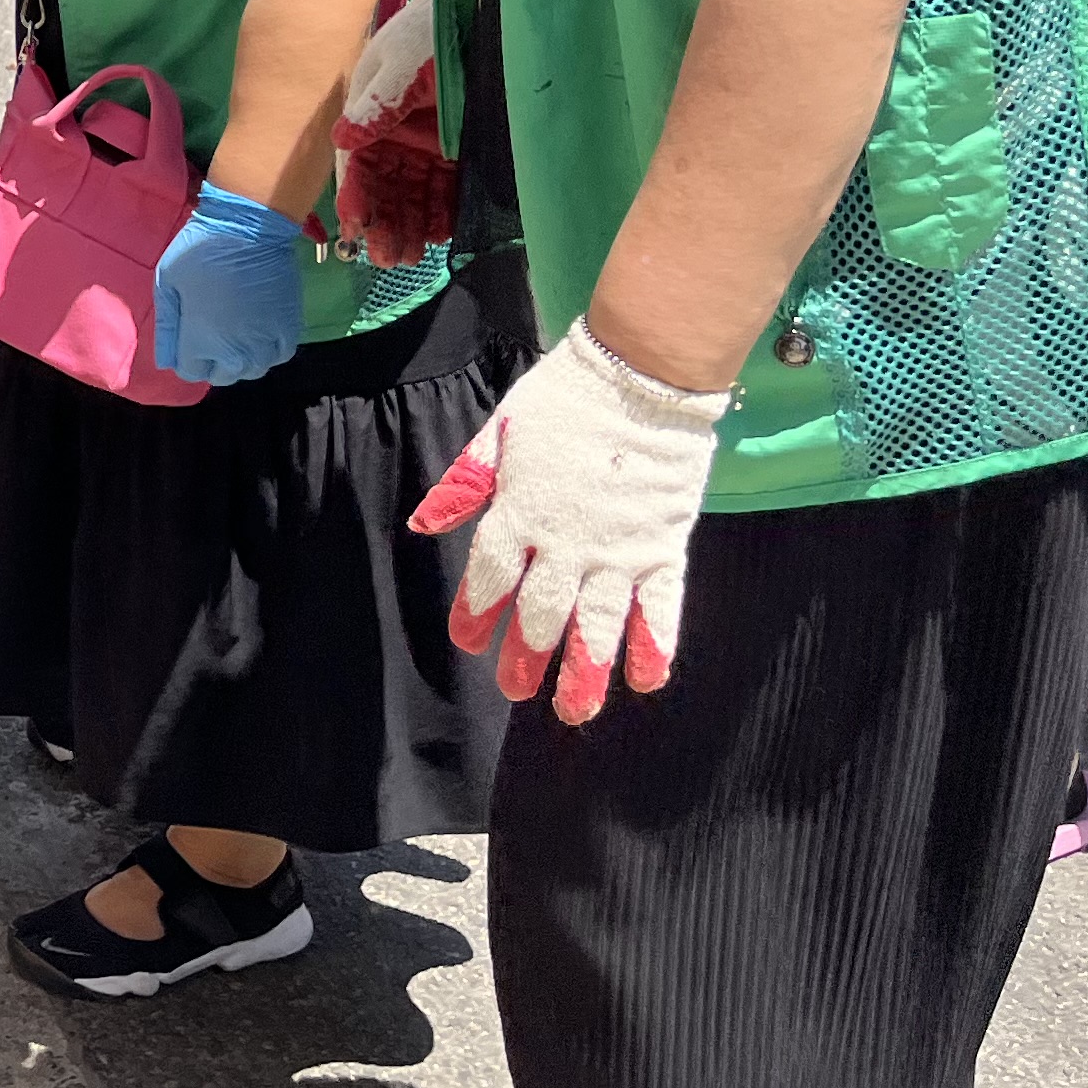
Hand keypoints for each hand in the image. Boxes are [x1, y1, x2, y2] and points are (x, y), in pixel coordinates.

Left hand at [152, 184, 306, 385]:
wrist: (250, 227)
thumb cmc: (200, 250)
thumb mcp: (167, 283)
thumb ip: (167, 326)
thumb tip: (166, 361)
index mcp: (202, 341)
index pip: (191, 372)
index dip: (186, 357)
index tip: (188, 338)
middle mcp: (237, 352)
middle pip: (223, 376)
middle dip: (213, 362)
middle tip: (210, 334)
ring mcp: (267, 341)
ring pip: (253, 369)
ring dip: (242, 360)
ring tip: (235, 336)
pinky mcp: (290, 327)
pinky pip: (280, 355)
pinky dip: (269, 351)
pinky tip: (259, 334)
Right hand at [335, 0, 456, 268]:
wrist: (482, 15)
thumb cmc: (433, 33)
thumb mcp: (401, 62)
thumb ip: (377, 102)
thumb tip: (343, 139)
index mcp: (373, 113)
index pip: (358, 164)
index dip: (356, 198)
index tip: (354, 229)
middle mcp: (397, 134)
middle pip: (386, 187)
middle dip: (384, 223)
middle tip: (387, 259)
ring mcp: (429, 143)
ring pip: (414, 193)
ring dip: (409, 225)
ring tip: (411, 258)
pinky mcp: (460, 150)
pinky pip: (448, 188)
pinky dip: (443, 213)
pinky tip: (441, 236)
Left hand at [411, 323, 730, 722]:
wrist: (643, 375)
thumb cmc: (565, 399)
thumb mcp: (501, 430)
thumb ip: (464, 483)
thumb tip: (423, 525)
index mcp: (519, 512)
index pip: (489, 576)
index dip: (476, 612)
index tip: (468, 641)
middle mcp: (565, 541)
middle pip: (539, 612)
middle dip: (525, 655)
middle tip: (515, 688)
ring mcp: (618, 549)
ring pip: (598, 624)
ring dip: (584, 672)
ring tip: (573, 712)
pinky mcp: (664, 547)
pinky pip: (661, 607)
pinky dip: (653, 645)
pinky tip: (644, 680)